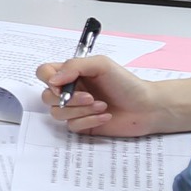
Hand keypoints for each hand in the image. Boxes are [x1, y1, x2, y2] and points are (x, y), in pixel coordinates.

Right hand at [37, 56, 177, 136]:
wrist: (147, 107)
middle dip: (68, 99)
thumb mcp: (101, 64)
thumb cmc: (126, 83)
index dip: (48, 80)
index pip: (44, 73)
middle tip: (90, 97)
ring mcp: (75, 109)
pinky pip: (72, 126)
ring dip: (80, 110)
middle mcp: (69, 91)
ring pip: (57, 113)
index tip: (61, 84)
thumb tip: (52, 80)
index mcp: (71, 73)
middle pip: (46, 96)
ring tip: (102, 106)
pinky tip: (105, 116)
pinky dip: (89, 121)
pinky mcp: (83, 125)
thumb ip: (74, 66)